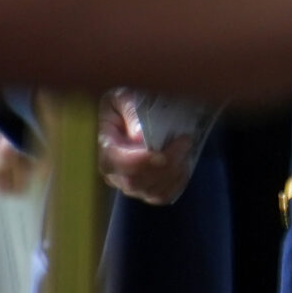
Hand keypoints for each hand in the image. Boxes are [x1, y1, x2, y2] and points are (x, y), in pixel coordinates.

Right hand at [95, 89, 202, 204]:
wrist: (133, 114)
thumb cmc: (126, 104)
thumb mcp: (123, 96)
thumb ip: (130, 109)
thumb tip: (140, 136)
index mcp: (105, 148)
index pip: (116, 163)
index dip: (139, 163)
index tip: (162, 154)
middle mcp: (114, 172)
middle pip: (136, 181)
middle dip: (165, 165)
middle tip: (185, 141)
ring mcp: (129, 184)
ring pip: (152, 192)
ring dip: (174, 173)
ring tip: (185, 148)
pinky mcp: (145, 190)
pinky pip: (163, 196)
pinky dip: (177, 183)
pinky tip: (184, 163)